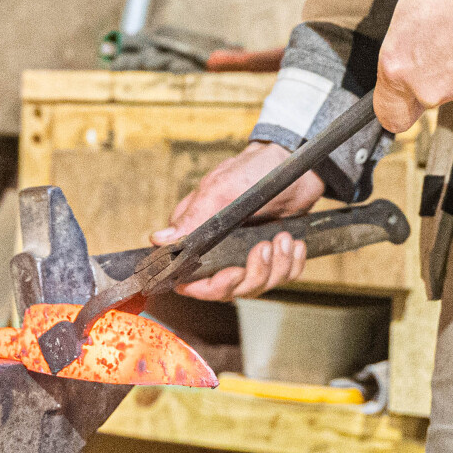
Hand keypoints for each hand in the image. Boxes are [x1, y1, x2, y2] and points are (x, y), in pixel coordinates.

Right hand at [154, 141, 320, 300]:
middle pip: (229, 289)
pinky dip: (291, 264)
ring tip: (283, 239)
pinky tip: (294, 245)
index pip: (192, 282)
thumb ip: (191, 219)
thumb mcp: (219, 191)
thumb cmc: (251, 171)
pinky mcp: (271, 257)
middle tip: (265, 247)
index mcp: (198, 239)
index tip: (233, 273)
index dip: (211, 286)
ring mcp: (245, 256)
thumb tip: (158, 240)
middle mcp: (219, 253)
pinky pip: (281, 277)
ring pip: (257, 285)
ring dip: (276, 267)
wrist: (290, 163)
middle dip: (253, 274)